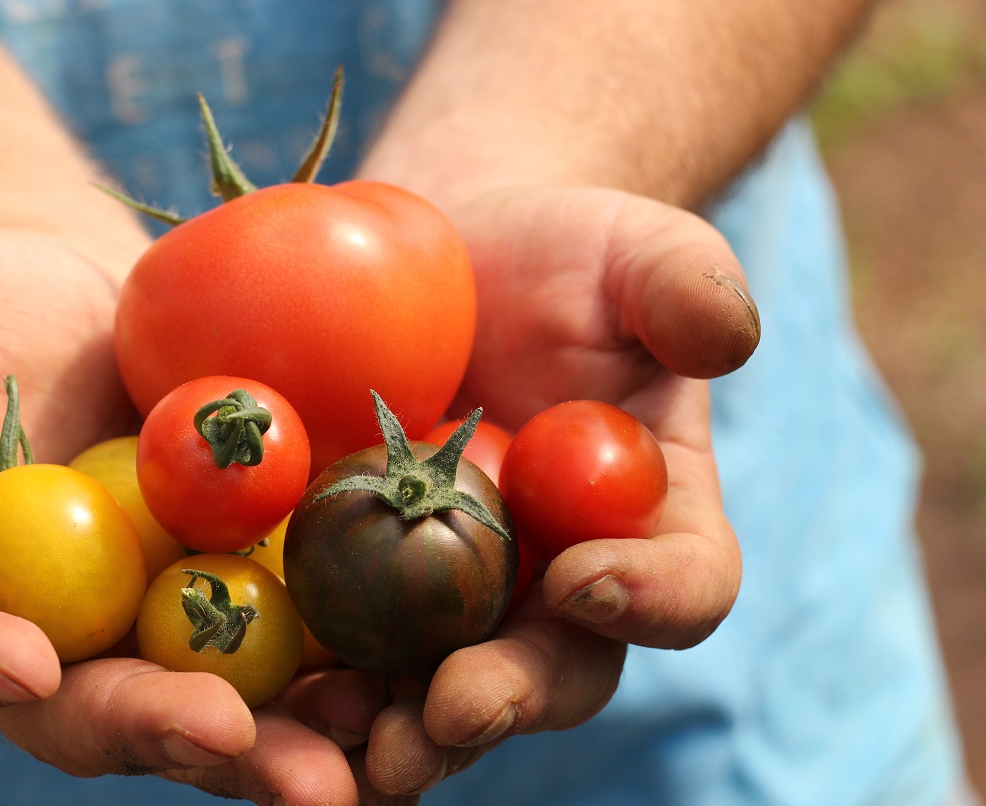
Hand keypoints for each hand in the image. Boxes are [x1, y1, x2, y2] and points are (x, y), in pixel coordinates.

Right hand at [0, 226, 366, 804]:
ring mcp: (154, 623)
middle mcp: (52, 632)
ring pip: (214, 704)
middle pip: (95, 706)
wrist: (85, 308)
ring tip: (352, 759)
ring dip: (280, 741)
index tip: (26, 663)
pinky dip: (348, 671)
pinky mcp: (246, 593)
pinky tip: (411, 676)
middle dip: (162, 732)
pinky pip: (297, 645)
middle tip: (233, 749)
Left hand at [361, 185, 752, 794]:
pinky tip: (262, 692)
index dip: (653, 600)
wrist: (450, 259)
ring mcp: (457, 596)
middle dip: (505, 698)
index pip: (685, 583)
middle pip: (554, 670)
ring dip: (398, 728)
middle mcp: (561, 585)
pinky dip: (306, 683)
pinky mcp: (361, 585)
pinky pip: (341, 648)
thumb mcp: (630, 251)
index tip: (585, 580)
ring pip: (440, 689)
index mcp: (650, 522)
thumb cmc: (558, 256)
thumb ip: (682, 284)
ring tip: (343, 734)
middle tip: (451, 710)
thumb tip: (722, 336)